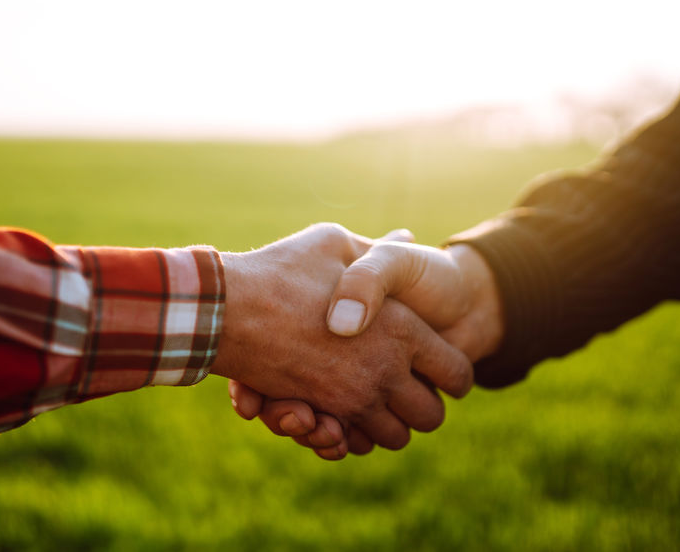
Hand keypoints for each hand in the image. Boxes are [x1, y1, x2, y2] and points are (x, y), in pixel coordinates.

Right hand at [211, 224, 472, 452]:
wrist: (223, 307)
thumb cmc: (282, 269)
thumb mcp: (335, 243)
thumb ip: (376, 249)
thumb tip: (407, 234)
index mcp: (402, 328)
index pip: (456, 373)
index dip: (453, 374)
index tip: (441, 368)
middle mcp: (385, 371)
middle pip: (430, 416)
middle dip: (423, 406)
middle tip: (408, 388)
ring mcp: (352, 399)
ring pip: (394, 438)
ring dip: (386, 425)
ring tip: (373, 400)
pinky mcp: (319, 415)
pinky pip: (350, 445)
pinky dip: (347, 437)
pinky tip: (338, 413)